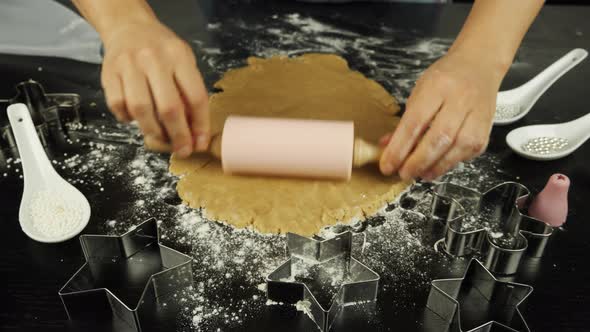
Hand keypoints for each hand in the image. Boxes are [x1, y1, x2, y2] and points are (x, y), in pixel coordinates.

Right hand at [100, 18, 208, 156]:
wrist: (128, 27)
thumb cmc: (162, 51)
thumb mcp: (184, 62)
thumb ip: (189, 92)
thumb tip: (195, 133)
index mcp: (179, 56)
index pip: (195, 97)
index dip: (200, 125)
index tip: (200, 143)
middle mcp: (153, 59)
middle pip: (169, 107)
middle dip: (178, 135)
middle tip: (182, 149)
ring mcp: (128, 66)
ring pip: (141, 109)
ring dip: (153, 131)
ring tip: (160, 137)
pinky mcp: (108, 74)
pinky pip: (119, 106)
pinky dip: (128, 119)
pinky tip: (136, 117)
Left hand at [379, 50, 504, 180]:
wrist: (480, 65)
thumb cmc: (446, 78)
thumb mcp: (420, 91)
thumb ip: (406, 121)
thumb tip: (388, 147)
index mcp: (437, 87)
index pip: (414, 123)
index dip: (399, 148)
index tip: (387, 165)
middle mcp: (460, 100)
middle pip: (438, 139)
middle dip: (417, 162)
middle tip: (403, 173)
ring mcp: (477, 116)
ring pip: (456, 149)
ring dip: (435, 167)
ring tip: (419, 174)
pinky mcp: (486, 130)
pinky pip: (468, 153)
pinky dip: (451, 163)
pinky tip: (438, 165)